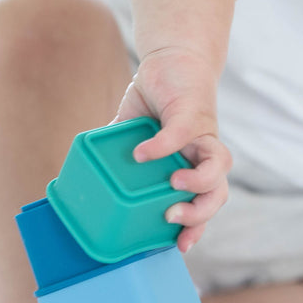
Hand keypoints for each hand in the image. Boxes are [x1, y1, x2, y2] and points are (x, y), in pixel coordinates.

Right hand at [110, 46, 231, 252]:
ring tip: (173, 187)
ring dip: (199, 184)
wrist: (172, 57)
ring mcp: (202, 135)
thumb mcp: (132, 133)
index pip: (203, 202)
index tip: (180, 246)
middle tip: (172, 217)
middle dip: (200, 213)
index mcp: (191, 165)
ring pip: (218, 169)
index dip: (196, 226)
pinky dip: (161, 148)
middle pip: (217, 193)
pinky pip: (180, 136)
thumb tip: (84, 173)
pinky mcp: (192, 113)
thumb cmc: (155, 97)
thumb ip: (117, 154)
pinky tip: (141, 154)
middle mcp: (203, 154)